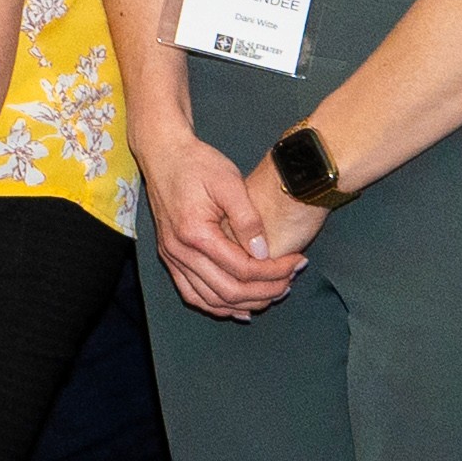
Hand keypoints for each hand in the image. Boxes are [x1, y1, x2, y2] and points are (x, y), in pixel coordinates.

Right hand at [141, 127, 310, 316]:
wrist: (163, 154)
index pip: (242, 269)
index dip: (275, 271)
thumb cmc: (197, 163)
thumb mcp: (229, 182)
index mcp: (195, 233)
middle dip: (266, 292)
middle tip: (291, 281)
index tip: (298, 262)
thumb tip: (264, 253)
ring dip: (245, 303)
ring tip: (273, 293)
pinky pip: (192, 295)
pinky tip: (239, 306)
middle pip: (229, 291)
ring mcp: (172, 257)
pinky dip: (217, 306)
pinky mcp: (170, 258)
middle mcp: (179, 252)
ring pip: (211, 300)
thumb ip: (248, 220)